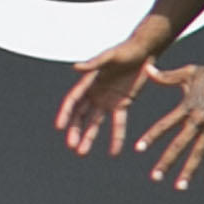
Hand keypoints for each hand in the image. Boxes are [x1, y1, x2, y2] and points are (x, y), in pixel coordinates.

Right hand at [54, 37, 158, 154]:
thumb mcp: (110, 56)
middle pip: (81, 115)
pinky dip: (116, 137)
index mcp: (88, 81)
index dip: (65, 114)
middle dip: (75, 131)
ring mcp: (107, 100)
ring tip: (82, 152)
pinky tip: (114, 152)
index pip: (73, 101)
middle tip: (72, 146)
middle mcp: (94, 93)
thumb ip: (94, 63)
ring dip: (88, 137)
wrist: (144, 51)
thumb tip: (76, 68)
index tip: (60, 127)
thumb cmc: (124, 50)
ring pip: (95, 123)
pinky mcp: (122, 104)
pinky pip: (118, 123)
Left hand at [132, 59, 203, 187]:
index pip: (165, 125)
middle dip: (167, 161)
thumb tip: (145, 68)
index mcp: (187, 107)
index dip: (152, 137)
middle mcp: (199, 121)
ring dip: (189, 170)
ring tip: (179, 186)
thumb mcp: (187, 73)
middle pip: (180, 145)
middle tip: (155, 176)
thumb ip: (165, 76)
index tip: (138, 149)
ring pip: (199, 153)